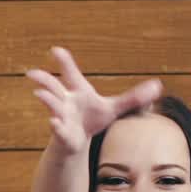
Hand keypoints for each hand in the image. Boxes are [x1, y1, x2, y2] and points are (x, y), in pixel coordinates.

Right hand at [27, 47, 162, 153]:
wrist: (80, 141)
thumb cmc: (93, 119)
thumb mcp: (114, 108)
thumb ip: (134, 98)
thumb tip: (158, 86)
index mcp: (77, 91)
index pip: (70, 73)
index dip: (64, 62)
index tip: (56, 50)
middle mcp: (65, 101)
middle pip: (53, 86)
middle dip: (43, 78)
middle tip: (32, 72)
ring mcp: (61, 116)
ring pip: (52, 105)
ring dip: (46, 99)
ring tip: (39, 94)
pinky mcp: (62, 133)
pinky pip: (57, 129)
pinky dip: (55, 126)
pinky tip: (53, 123)